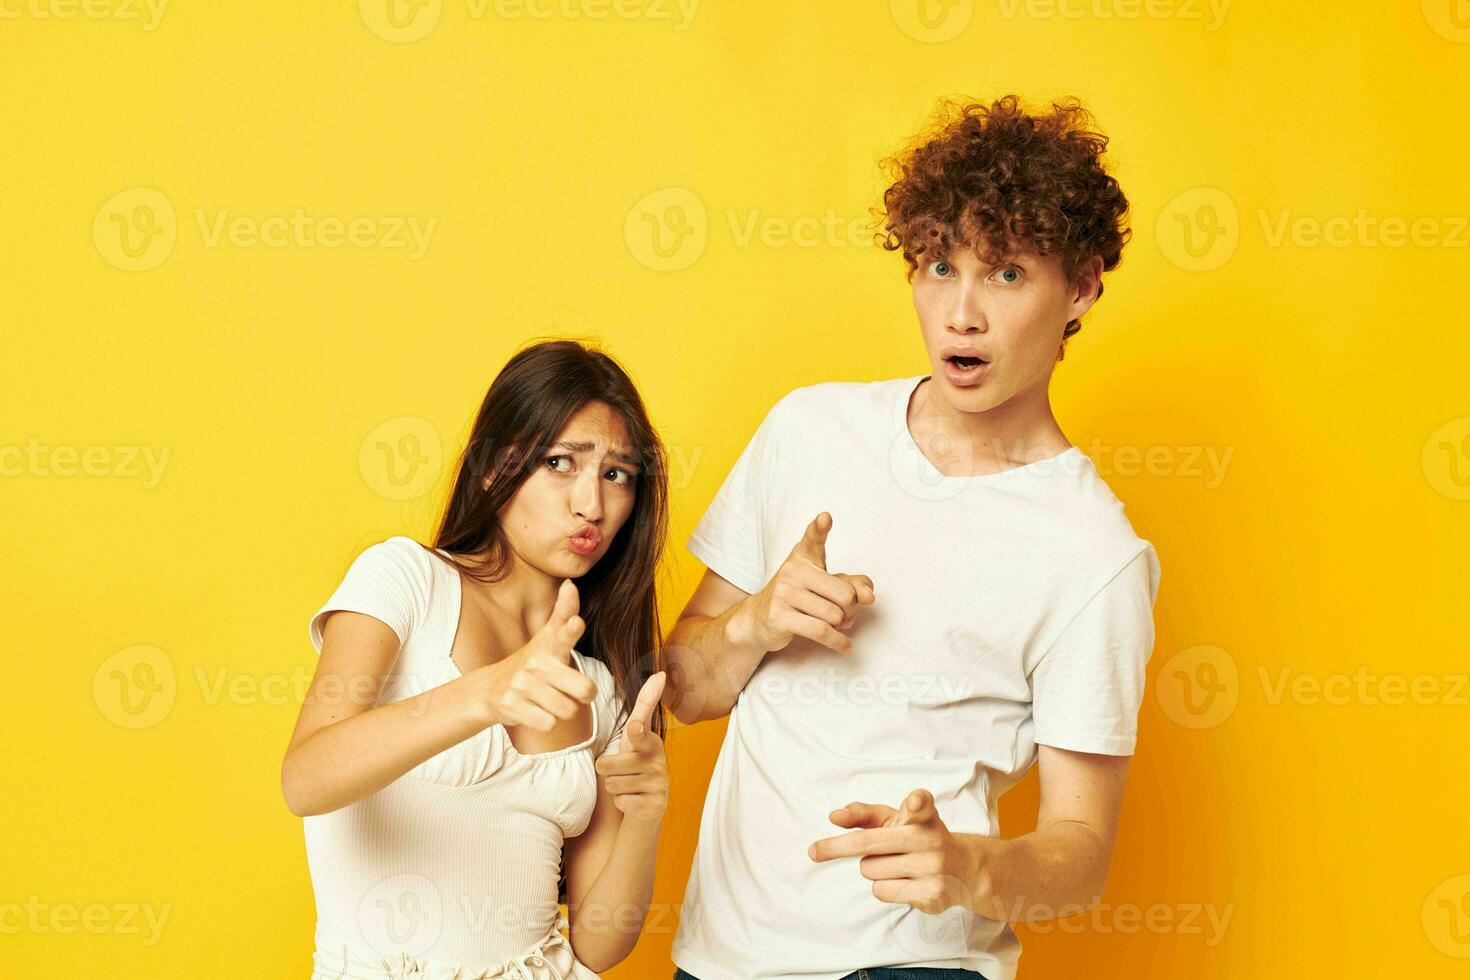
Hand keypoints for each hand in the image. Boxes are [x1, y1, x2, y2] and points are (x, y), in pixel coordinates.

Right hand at [474, 579, 597, 730]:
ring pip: (567, 710)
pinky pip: (548, 723)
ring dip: (563, 710)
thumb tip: (571, 583)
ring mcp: (523, 686)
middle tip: (572, 691)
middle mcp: (536, 664)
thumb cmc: (531, 663)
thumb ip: (564, 613)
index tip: (576, 623)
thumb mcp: (547, 637)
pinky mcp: (512, 707)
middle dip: (583, 694)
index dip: (570, 629)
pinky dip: (546, 722)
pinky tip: (536, 712)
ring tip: (551, 701)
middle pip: (584, 688)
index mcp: (548, 646)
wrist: (491, 689)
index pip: (562, 634)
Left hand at [593, 671, 668, 821]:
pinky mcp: (655, 806)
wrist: (647, 805)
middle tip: (619, 770)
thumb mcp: (636, 734)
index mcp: (652, 741)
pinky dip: (622, 802)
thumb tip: (661, 673)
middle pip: (607, 764)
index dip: (635, 732)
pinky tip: (634, 800)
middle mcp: (659, 762)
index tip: (634, 728)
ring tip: (628, 785)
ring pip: (613, 784)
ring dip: (615, 787)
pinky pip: (622, 802)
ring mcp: (659, 784)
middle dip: (606, 769)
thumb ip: (645, 704)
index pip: (639, 734)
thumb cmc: (636, 762)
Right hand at [733, 512, 874, 654]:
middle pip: (844, 594)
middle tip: (844, 613)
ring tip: (836, 624)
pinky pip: (821, 631)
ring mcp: (783, 593)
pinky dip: (838, 642)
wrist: (758, 619)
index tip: (825, 518)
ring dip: (842, 625)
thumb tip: (869, 596)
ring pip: (834, 615)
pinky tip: (844, 645)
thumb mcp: (826, 585)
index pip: (813, 539)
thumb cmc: (799, 598)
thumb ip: (853, 584)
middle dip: (850, 609)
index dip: (820, 528)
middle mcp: (792, 571)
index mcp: (803, 557)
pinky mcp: (779, 616)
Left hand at [807, 788, 980, 914]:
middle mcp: (931, 837)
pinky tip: (904, 883)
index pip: (922, 803)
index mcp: (922, 815)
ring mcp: (934, 866)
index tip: (913, 802)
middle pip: (867, 842)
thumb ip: (863, 814)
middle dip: (836, 847)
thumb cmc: (916, 837)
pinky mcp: (934, 893)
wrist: (962, 868)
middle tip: (813, 851)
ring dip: (872, 869)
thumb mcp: (893, 820)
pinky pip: (882, 891)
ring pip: (870, 870)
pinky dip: (883, 887)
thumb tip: (834, 816)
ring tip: (896, 866)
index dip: (916, 802)